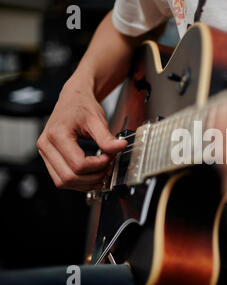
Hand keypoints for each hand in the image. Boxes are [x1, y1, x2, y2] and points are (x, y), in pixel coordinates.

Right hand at [37, 77, 126, 191]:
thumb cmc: (81, 106)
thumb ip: (107, 137)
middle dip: (92, 177)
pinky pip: (61, 179)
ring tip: (101, 172)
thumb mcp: (97, 119)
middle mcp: (46, 145)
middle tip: (107, 168)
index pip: (78, 164)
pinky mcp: (49, 158)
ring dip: (85, 183)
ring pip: (63, 182)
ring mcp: (45, 153)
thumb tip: (121, 147)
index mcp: (57, 134)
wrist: (73, 99)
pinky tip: (92, 174)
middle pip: (69, 177)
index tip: (109, 157)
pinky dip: (78, 181)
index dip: (98, 165)